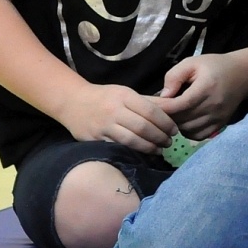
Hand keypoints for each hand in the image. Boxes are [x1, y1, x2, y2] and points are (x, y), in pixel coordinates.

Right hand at [54, 82, 176, 151]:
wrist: (72, 102)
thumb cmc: (105, 97)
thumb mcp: (126, 93)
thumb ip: (149, 102)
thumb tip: (174, 107)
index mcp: (124, 96)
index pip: (151, 110)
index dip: (166, 122)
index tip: (175, 130)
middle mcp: (114, 110)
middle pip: (143, 127)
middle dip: (160, 137)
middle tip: (169, 142)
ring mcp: (104, 125)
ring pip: (131, 140)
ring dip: (149, 147)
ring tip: (159, 150)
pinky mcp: (95, 139)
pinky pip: (118, 147)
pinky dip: (133, 152)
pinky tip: (142, 155)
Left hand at [158, 52, 247, 139]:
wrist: (242, 75)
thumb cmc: (214, 66)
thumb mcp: (192, 63)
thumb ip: (175, 76)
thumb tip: (163, 96)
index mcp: (206, 88)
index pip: (179, 105)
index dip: (162, 108)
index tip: (149, 105)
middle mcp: (213, 106)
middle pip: (182, 120)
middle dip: (165, 117)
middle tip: (155, 111)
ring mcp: (217, 118)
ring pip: (188, 130)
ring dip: (175, 125)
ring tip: (169, 116)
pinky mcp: (220, 125)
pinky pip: (198, 136)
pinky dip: (187, 132)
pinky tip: (183, 122)